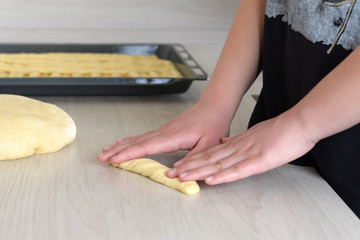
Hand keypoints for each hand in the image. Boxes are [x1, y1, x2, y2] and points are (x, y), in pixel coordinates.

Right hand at [97, 103, 230, 163]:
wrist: (214, 106)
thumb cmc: (213, 124)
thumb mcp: (208, 145)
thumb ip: (192, 160)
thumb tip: (173, 174)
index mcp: (173, 136)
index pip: (147, 147)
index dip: (129, 154)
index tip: (115, 160)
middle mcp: (164, 132)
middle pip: (136, 142)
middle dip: (118, 150)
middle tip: (101, 157)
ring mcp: (163, 129)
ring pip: (137, 138)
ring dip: (121, 145)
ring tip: (106, 150)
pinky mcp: (164, 130)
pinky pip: (143, 136)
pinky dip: (130, 140)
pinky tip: (123, 141)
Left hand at [167, 113, 316, 184]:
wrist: (298, 123)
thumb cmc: (280, 131)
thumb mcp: (254, 135)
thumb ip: (237, 141)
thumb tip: (223, 143)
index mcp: (236, 143)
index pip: (210, 153)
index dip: (193, 160)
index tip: (179, 164)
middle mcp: (237, 148)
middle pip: (208, 159)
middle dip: (188, 167)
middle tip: (171, 172)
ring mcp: (247, 154)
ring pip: (218, 165)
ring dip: (198, 171)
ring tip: (182, 176)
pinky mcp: (258, 161)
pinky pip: (237, 171)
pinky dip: (222, 176)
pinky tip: (210, 180)